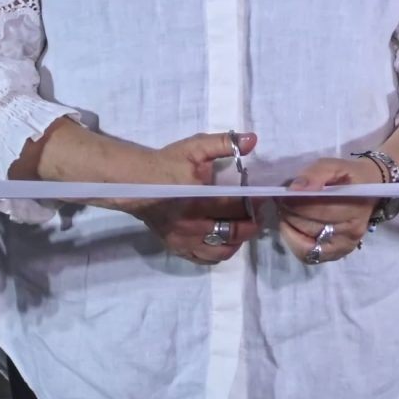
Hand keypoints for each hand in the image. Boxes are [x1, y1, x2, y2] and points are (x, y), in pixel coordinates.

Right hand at [118, 130, 260, 264]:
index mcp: (198, 199)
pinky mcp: (176, 247)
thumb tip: (252, 140)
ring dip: (237, 241)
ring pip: (221, 251)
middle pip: (234, 233)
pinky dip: (219, 252)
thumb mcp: (194, 147)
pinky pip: (204, 259)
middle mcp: (191, 225)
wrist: (135, 182)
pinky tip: (224, 239)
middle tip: (258, 214)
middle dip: (251, 224)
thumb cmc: (167, 163)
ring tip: (243, 228)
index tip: (264, 197)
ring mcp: (183, 240)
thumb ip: (223, 143)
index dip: (254, 202)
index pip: (236, 206)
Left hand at [276, 158, 378, 265]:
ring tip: (287, 213)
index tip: (285, 193)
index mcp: (355, 208)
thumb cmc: (349, 176)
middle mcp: (353, 231)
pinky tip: (293, 229)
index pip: (317, 209)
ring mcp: (345, 246)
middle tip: (283, 202)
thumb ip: (315, 173)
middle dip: (290, 213)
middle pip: (309, 227)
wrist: (369, 188)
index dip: (295, 202)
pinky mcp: (336, 254)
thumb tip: (294, 189)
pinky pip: (308, 256)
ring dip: (290, 227)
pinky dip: (295, 243)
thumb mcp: (334, 166)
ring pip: (306, 243)